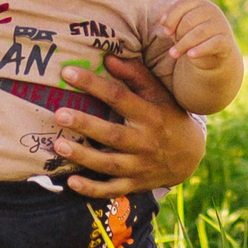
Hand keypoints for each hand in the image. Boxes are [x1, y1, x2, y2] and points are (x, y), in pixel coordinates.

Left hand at [49, 53, 209, 198]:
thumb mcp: (158, 94)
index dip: (94, 84)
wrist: (190, 155)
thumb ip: (135, 75)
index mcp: (150, 115)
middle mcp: (145, 142)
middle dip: (85, 124)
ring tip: (58, 145)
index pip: (119, 97)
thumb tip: (108, 57)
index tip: (68, 72)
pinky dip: (92, 189)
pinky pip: (112, 189)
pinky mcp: (134, 184)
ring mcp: (139, 166)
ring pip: (109, 164)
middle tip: (59, 113)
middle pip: (112, 135)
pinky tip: (71, 182)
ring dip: (83, 157)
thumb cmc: (168, 116)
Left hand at [157, 0, 235, 70]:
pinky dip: (199, 50)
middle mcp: (213, 11)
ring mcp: (221, 25)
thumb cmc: (194, 37)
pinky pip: (212, 44)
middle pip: (188, 21)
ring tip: (173, 54)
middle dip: (177, 35)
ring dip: (183, 45)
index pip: (183, 4)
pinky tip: (190, 55)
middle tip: (173, 47)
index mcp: (201, 3)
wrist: (215, 55)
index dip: (171, 18)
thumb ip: (171, 20)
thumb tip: (162, 20)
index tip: (166, 32)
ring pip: (198, 33)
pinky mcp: (227, 41)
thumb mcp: (181, 27)